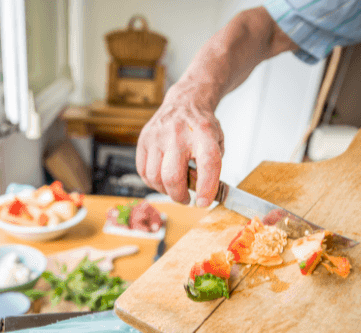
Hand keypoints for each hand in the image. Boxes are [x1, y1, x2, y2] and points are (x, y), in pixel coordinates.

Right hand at [136, 80, 223, 206]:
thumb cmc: (201, 127)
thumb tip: (202, 196)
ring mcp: (157, 135)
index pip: (207, 163)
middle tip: (186, 198)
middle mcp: (178, 133)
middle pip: (173, 176)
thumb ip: (212, 169)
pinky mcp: (144, 139)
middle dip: (180, 196)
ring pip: (155, 177)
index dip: (206, 187)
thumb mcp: (217, 142)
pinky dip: (153, 182)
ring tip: (174, 188)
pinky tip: (162, 179)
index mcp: (203, 133)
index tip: (203, 202)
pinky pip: (143, 171)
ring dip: (165, 191)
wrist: (185, 102)